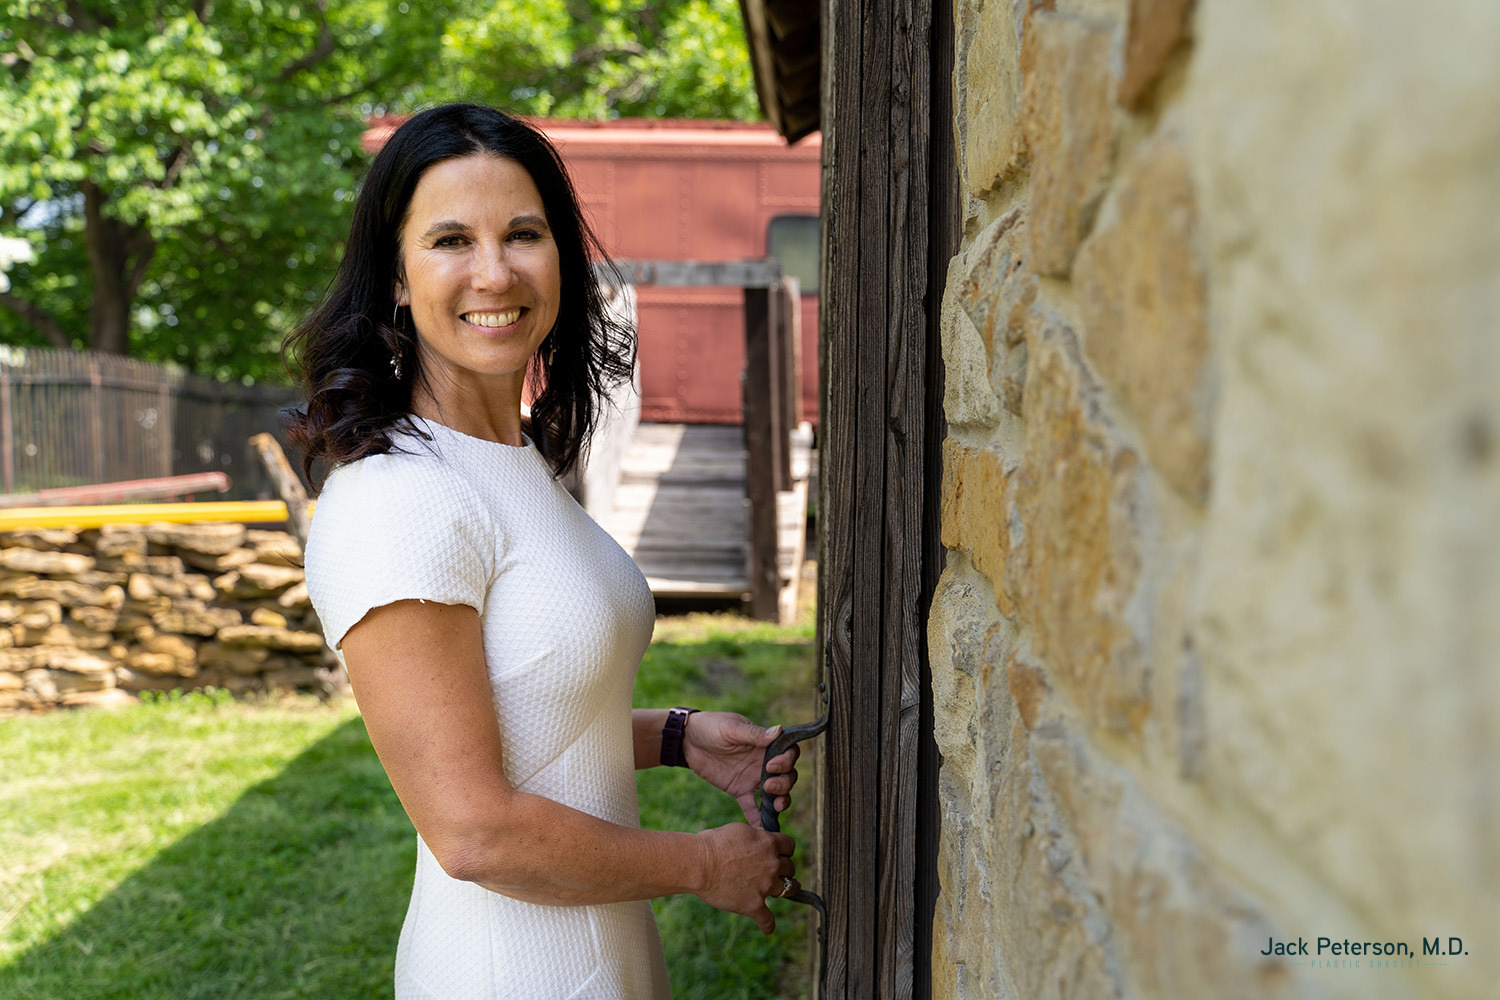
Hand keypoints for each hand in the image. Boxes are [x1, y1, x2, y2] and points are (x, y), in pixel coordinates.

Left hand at [682, 712, 799, 827]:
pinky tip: (760, 829)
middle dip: (784, 784)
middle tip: (769, 786)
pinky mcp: (738, 789)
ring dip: (779, 801)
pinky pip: (751, 806)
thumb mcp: (732, 728)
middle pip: (787, 776)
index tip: (772, 765)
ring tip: (775, 807)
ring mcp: (752, 777)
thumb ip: (754, 734)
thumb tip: (779, 730)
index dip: (787, 761)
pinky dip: (757, 818)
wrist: (688, 739)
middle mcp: (763, 762)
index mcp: (765, 744)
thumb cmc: (712, 726)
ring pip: (774, 793)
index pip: (789, 754)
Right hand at [695, 822, 796, 933]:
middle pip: (790, 867)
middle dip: (784, 868)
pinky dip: (768, 925)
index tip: (780, 853)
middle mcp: (772, 865)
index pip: (789, 845)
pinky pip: (767, 919)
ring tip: (785, 891)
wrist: (700, 864)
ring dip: (787, 889)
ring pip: (788, 889)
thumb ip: (754, 837)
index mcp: (768, 844)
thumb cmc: (713, 844)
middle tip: (775, 871)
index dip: (784, 849)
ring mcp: (765, 886)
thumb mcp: (739, 830)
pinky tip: (767, 928)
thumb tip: (758, 838)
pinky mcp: (754, 905)